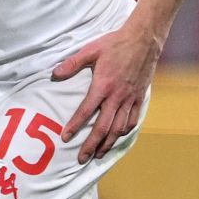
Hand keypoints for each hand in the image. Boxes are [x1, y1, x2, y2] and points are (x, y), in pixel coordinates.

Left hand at [51, 20, 160, 162]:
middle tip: (82, 158)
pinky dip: (124, 131)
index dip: (75, 126)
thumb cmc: (116, 43)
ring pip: (119, 128)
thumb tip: (55, 73)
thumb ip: (72, 63)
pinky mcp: (139, 97)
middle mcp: (117, 96)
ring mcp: (130, 98)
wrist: (144, 39)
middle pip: (103, 128)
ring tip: (99, 154)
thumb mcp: (91, 50)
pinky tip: (118, 136)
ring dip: (108, 143)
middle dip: (91, 145)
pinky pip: (132, 119)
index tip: (65, 137)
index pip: (86, 112)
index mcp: (103, 86)